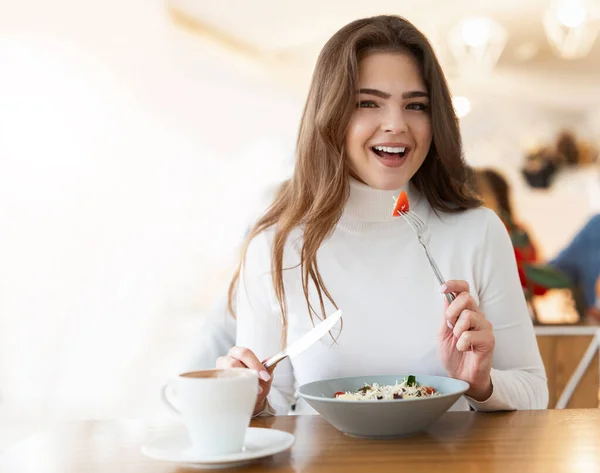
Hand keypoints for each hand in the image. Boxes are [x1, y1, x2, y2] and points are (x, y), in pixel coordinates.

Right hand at [216, 346, 273, 414]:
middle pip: (233, 363)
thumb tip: (271, 360)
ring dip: (241, 385)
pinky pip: (223, 387)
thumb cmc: (256, 383)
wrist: (248, 397)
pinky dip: (234, 392)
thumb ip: (268, 367)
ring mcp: (219, 372)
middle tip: (259, 387)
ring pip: (227, 376)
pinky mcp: (216, 384)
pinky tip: (241, 396)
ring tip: (251, 392)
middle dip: (247, 374)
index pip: (245, 353)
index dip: (255, 364)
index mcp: (237, 353)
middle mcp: (225, 360)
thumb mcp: (264, 375)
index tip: (265, 376)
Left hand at [438, 280, 494, 401]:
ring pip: (468, 316)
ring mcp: (485, 327)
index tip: (442, 288)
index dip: (454, 284)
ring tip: (458, 341)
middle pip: (466, 298)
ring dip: (456, 331)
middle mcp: (478, 316)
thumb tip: (446, 294)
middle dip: (451, 312)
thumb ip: (446, 315)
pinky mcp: (489, 340)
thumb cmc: (454, 354)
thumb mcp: (443, 332)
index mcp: (466, 311)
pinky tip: (465, 350)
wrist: (461, 375)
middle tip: (450, 326)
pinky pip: (469, 335)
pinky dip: (461, 344)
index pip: (464, 289)